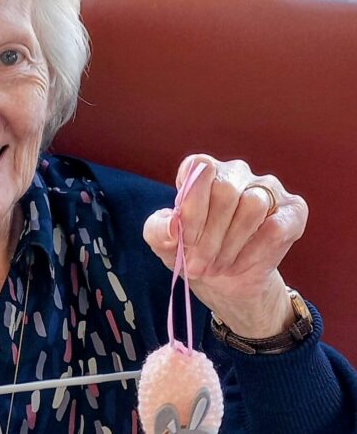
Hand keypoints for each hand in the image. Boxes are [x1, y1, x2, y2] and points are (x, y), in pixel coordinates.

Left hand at [143, 154, 308, 338]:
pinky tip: (239, 265)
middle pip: (225, 191)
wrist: (226, 282)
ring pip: (253, 206)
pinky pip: (276, 226)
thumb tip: (172, 224)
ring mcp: (268, 188)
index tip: (184, 240)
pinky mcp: (293, 210)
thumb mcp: (165, 244)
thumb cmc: (193, 252)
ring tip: (217, 266)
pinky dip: (253, 252)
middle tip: (198, 265)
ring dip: (230, 245)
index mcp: (203, 170)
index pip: (199, 168)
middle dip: (209, 236)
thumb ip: (157, 229)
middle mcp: (236, 172)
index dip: (192, 206)